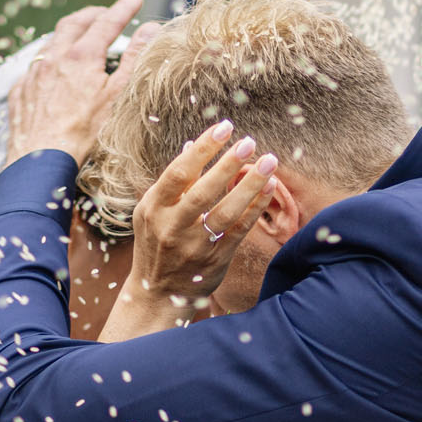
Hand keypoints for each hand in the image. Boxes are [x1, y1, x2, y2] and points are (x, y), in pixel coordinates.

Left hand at [5, 0, 156, 165]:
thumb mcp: (117, 95)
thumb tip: (151, 29)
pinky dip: (47, 61)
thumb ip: (134, 59)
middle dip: (91, 14)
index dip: (123, 10)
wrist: (42, 161)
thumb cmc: (84, 134)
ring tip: (79, 38)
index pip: (106, 23)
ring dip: (67, 36)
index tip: (135, 0)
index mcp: (81, 57)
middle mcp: (53, 58)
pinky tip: (53, 71)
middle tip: (105, 14)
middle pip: (73, 24)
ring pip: (50, 43)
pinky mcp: (19, 92)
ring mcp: (33, 74)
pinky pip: (33, 68)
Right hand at [121, 119, 277, 318]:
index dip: (203, 149)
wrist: (156, 294)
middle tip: (249, 142)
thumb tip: (193, 144)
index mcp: (152, 209)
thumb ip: (175, 183)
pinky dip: (255, 207)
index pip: (179, 173)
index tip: (224, 127)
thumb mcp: (153, 213)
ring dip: (249, 185)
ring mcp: (194, 246)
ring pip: (226, 212)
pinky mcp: (215, 260)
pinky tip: (268, 186)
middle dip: (227, 164)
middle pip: (203, 192)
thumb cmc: (156, 244)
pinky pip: (240, 229)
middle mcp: (171, 228)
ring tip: (268, 161)